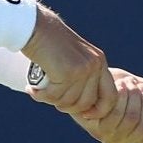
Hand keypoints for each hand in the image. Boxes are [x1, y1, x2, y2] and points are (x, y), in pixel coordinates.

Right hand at [20, 7, 117, 122]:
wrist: (34, 27)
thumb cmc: (48, 44)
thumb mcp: (73, 58)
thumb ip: (81, 77)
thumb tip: (83, 108)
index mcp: (99, 62)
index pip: (110, 96)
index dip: (99, 110)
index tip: (85, 115)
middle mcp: (95, 65)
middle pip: (86, 103)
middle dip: (67, 106)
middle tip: (51, 98)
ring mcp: (83, 69)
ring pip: (69, 101)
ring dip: (51, 100)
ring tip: (38, 91)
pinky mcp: (68, 72)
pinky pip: (55, 96)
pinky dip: (41, 95)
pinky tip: (32, 89)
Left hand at [74, 67, 142, 142]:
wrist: (90, 78)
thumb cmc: (119, 84)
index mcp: (141, 134)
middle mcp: (126, 139)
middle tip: (138, 87)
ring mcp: (110, 137)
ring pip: (132, 119)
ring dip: (133, 96)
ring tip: (126, 83)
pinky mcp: (95, 128)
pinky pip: (116, 114)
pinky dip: (120, 96)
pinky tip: (117, 86)